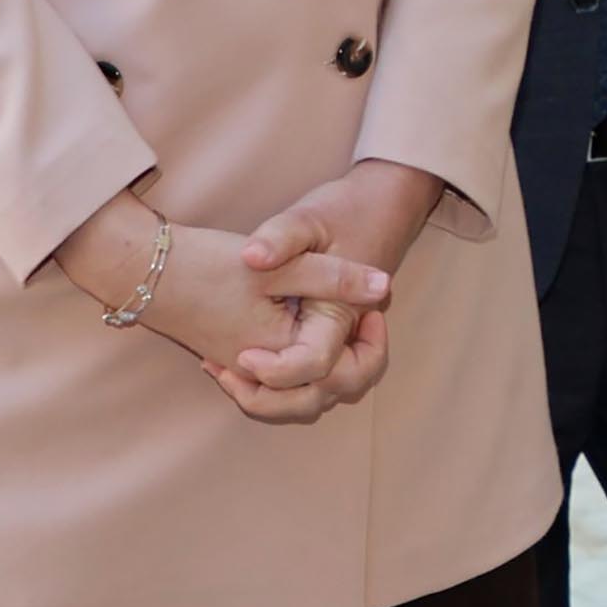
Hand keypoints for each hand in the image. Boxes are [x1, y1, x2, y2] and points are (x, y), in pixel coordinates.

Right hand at [52, 184, 394, 424]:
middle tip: (366, 322)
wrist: (142, 270)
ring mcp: (244, 370)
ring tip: (341, 328)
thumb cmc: (208, 265)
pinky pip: (275, 380)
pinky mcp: (232, 358)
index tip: (374, 305)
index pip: (343, 374)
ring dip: (326, 369)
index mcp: (281, 356)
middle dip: (354, 364)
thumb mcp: (279, 265)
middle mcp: (263, 374)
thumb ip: (333, 278)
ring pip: (300, 393)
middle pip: (325, 394)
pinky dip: (298, 366)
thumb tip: (384, 287)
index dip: (369, 343)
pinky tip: (303, 326)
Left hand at [214, 161, 441, 426]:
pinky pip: (309, 380)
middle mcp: (346, 337)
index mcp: (341, 314)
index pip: (317, 364)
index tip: (243, 355)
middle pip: (322, 395)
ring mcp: (341, 342)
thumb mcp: (306, 218)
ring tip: (228, 374)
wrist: (378, 207)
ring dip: (274, 399)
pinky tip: (233, 362)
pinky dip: (276, 385)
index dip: (278, 371)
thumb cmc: (341, 213)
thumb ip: (280, 237)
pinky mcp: (329, 340)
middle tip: (234, 371)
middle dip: (274, 399)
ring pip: (316, 396)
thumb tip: (251, 258)